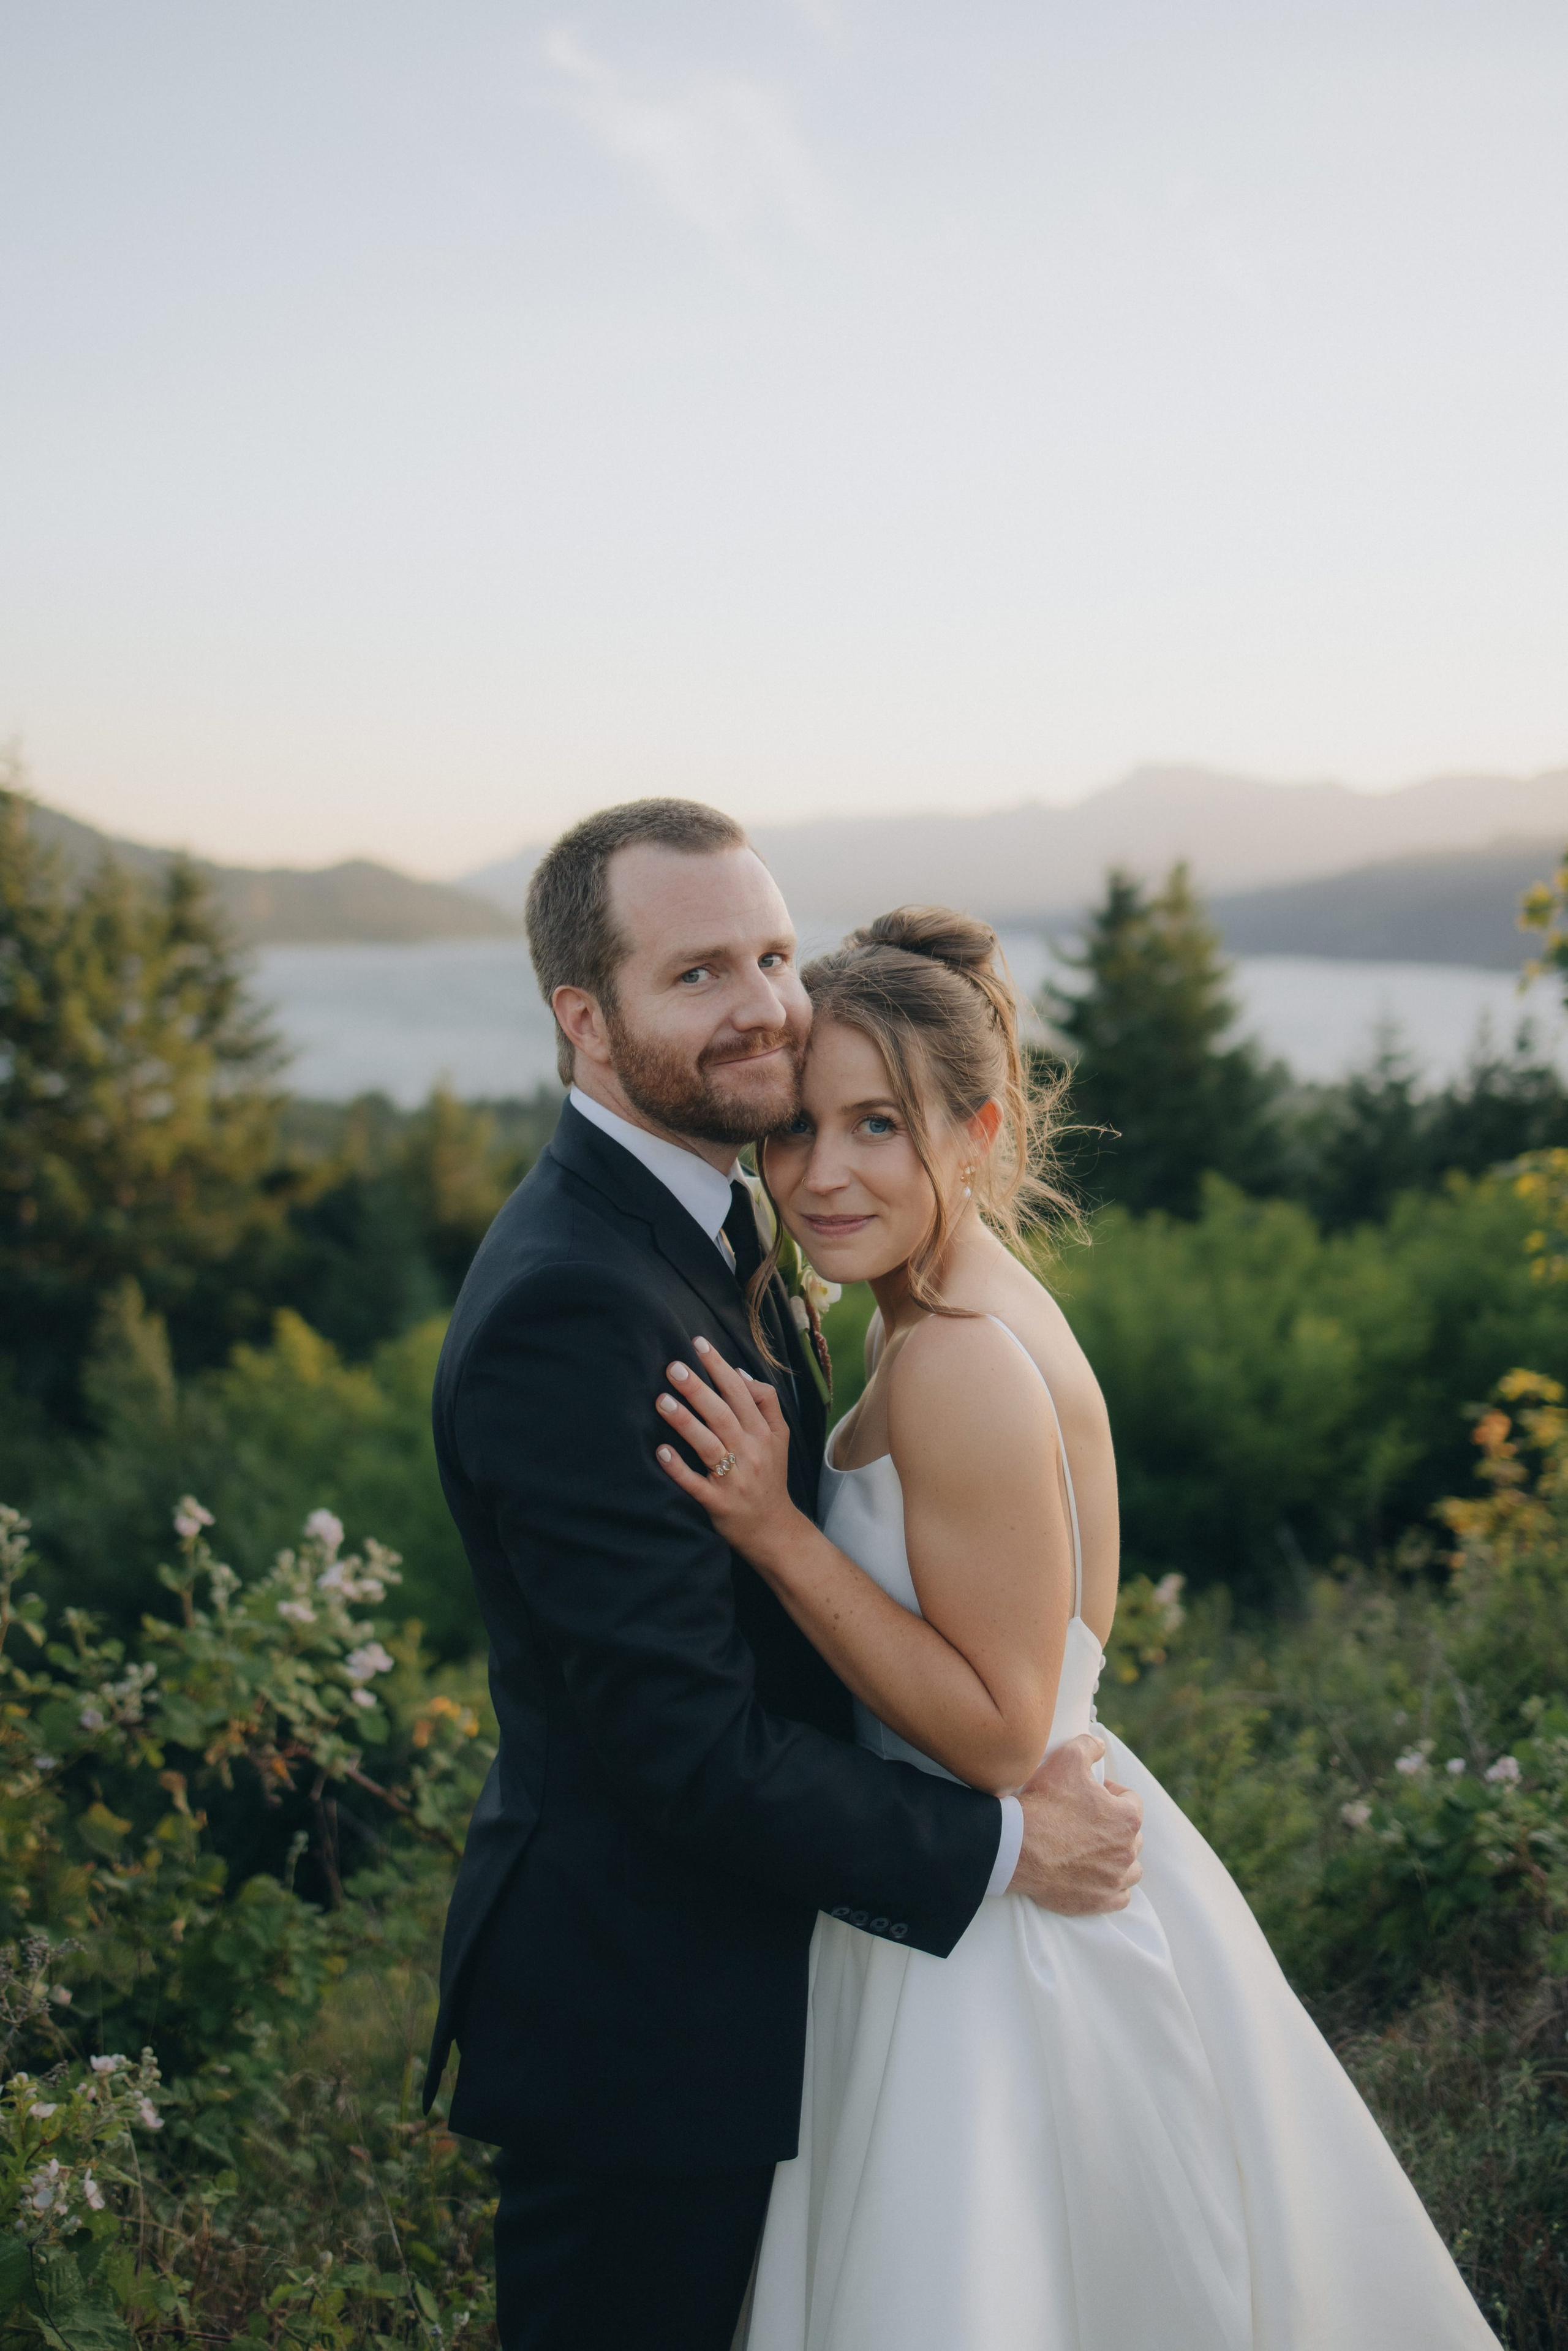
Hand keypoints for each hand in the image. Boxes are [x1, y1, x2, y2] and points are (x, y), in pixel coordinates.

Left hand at [654, 1337, 802, 1561]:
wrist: (774, 1529)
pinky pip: (696, 1484)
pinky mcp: (718, 1503)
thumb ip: (766, 1403)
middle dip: (698, 1389)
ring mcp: (735, 1479)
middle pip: (724, 1415)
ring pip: (709, 1446)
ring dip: (685, 1422)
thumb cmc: (770, 1476)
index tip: (698, 1344)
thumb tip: (739, 1372)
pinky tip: (660, 1452)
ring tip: (661, 1401)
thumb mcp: (780, 1437)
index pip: (742, 1393)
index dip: (720, 1367)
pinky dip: (679, 1468)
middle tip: (673, 1367)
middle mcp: (751, 1452)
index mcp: (764, 1433)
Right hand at [1008, 1734, 1143, 1913]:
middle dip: (1115, 1825)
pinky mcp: (1099, 1901)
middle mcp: (1127, 1850)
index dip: (1111, 1793)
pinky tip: (1097, 1876)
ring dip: (1119, 1857)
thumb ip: (1089, 1746)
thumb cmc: (1044, 1804)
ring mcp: (1114, 1879)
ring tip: (1096, 1849)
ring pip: (1131, 1867)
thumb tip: (1099, 1744)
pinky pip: (1121, 1896)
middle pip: (1132, 1834)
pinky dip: (1113, 1886)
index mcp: (1126, 1818)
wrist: (1017, 1847)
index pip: (1130, 1800)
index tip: (1091, 1794)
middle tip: (1088, 1819)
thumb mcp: (1066, 1759)